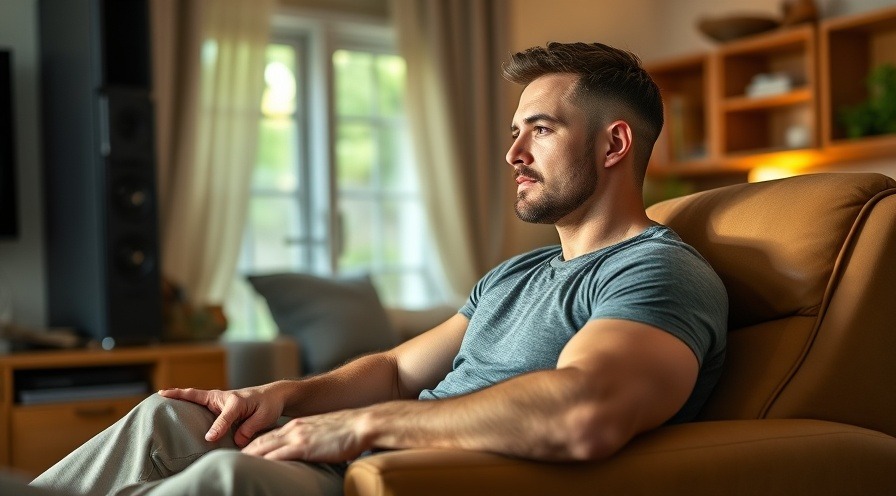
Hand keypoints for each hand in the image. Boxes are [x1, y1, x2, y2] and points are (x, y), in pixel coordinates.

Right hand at [159, 384, 286, 446]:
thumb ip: (248, 428)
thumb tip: (234, 440)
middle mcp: (224, 398)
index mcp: (236, 401)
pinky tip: (177, 406)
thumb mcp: (263, 417)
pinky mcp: (218, 405)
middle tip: (160, 394)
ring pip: (196, 398)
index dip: (217, 428)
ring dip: (180, 397)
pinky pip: (199, 402)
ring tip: (161, 397)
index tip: (209, 439)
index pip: (223, 416)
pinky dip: (187, 400)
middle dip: (179, 395)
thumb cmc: (269, 405)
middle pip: (198, 395)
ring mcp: (219, 400)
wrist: (274, 396)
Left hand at [241, 409, 370, 462]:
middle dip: (245, 450)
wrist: (362, 424)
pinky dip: (264, 462)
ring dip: (249, 456)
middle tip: (230, 460)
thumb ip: (314, 440)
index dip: (255, 445)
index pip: (270, 436)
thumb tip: (312, 451)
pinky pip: (278, 455)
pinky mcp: (304, 446)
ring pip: (264, 446)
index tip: (244, 453)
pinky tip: (255, 468)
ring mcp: (297, 437)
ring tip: (235, 465)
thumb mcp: (325, 434)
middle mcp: (294, 429)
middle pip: (262, 440)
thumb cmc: (349, 432)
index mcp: (299, 426)